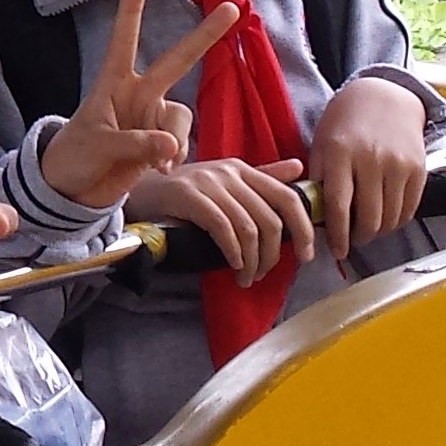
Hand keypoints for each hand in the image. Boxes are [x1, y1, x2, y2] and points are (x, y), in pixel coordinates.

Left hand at [35, 0, 239, 207]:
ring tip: (157, 162)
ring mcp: (152, 118)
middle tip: (232, 8)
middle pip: (177, 61)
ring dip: (175, 138)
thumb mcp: (98, 146)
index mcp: (113, 84)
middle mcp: (138, 95)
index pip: (124, 40)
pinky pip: (182, 142)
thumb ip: (135, 144)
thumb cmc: (75, 158)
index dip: (132, 10)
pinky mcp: (161, 144)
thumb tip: (171, 146)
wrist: (75, 191)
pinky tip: (160, 168)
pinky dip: (176, 155)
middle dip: (204, 36)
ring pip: (182, 117)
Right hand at [128, 158, 313, 285]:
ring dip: (252, 261)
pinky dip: (233, 252)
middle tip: (262, 274)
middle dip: (272, 255)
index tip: (306, 255)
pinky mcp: (188, 195)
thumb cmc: (184, 194)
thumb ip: (262, 178)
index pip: (287, 196)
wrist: (139, 192)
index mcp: (243, 169)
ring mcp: (209, 183)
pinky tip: (232, 265)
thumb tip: (299, 169)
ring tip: (245, 277)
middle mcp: (230, 172)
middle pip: (270, 219)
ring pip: (248, 228)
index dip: (303, 227)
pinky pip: (223, 228)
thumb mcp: (225, 183)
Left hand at [309, 77, 434, 261]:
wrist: (383, 96)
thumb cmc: (345, 121)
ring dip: (378, 232)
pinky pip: (409, 210)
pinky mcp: (418, 169)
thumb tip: (314, 217)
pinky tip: (385, 218)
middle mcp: (371, 159)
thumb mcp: (321, 143)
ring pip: (390, 219)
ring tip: (367, 230)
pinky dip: (397, 221)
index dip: (337, 236)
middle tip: (352, 241)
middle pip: (369, 219)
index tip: (336, 250)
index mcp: (340, 153)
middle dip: (359, 238)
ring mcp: (398, 165)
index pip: (339, 207)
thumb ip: (318, 178)